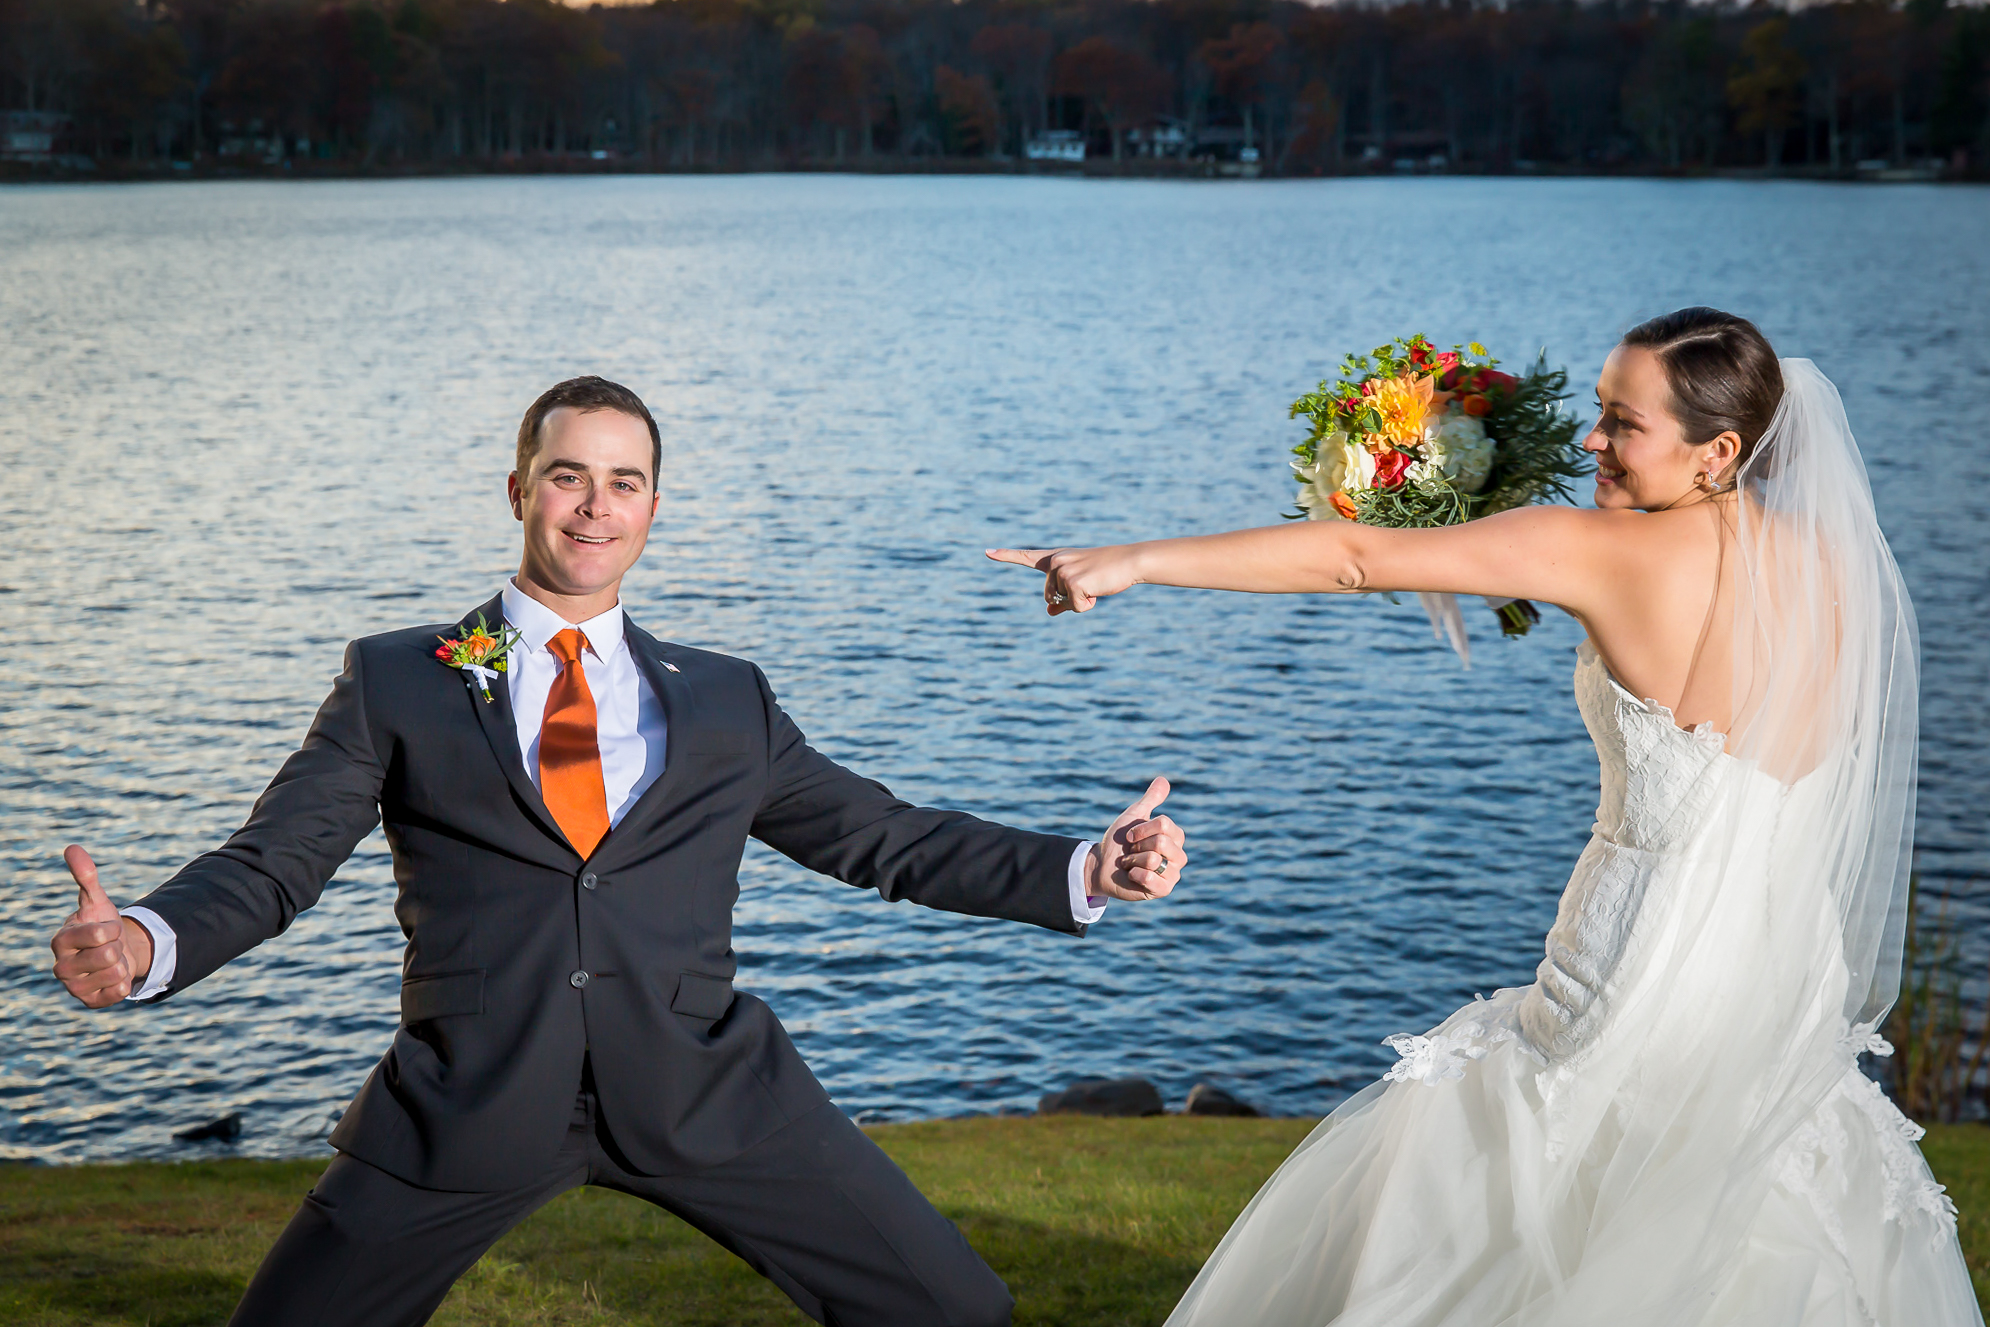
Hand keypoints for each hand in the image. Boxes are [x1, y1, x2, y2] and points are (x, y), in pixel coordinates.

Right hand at [49, 846, 151, 1008]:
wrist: (113, 951)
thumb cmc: (100, 924)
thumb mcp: (97, 900)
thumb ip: (86, 876)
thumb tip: (72, 847)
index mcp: (61, 940)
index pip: (102, 934)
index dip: (113, 928)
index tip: (106, 928)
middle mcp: (61, 967)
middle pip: (110, 956)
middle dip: (118, 947)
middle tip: (109, 946)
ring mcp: (74, 988)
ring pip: (117, 973)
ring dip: (122, 964)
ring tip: (110, 960)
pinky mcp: (89, 1002)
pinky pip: (119, 992)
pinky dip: (123, 982)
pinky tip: (112, 977)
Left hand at [986, 545, 1142, 614]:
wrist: (1128, 561)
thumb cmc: (1106, 571)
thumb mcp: (1080, 584)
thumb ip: (1062, 598)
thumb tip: (1049, 612)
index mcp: (1055, 558)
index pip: (1026, 556)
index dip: (1005, 555)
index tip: (987, 552)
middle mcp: (1055, 562)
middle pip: (1049, 596)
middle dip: (1067, 599)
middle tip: (1089, 584)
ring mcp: (1063, 571)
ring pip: (1062, 602)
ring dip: (1080, 601)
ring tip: (1095, 583)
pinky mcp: (1073, 582)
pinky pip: (1075, 607)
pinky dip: (1087, 604)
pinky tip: (1098, 588)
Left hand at [1086, 777, 1185, 901]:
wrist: (1102, 865)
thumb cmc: (1120, 841)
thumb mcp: (1133, 816)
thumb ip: (1150, 799)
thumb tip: (1163, 779)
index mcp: (1175, 838)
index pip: (1165, 824)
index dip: (1142, 828)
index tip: (1131, 836)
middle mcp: (1179, 856)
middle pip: (1161, 842)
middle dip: (1138, 845)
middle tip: (1132, 852)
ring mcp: (1173, 874)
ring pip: (1153, 859)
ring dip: (1133, 860)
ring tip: (1132, 864)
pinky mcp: (1163, 890)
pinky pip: (1151, 878)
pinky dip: (1135, 874)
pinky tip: (1133, 876)